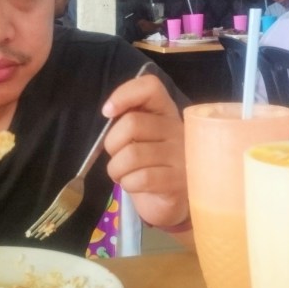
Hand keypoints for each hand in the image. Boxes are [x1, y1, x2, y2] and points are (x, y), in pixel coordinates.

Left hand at [101, 73, 187, 229]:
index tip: (108, 112)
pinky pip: (140, 178)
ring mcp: (180, 156)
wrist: (173, 200)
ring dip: (116, 168)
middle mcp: (177, 129)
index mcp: (166, 111)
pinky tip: (133, 184)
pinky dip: (127, 183)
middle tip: (116, 156)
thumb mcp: (142, 137)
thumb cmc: (151, 164)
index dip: (124, 94)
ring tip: (122, 174)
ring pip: (132, 154)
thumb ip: (129, 121)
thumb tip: (109, 112)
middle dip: (112, 143)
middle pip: (132, 124)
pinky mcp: (177, 181)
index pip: (150, 87)